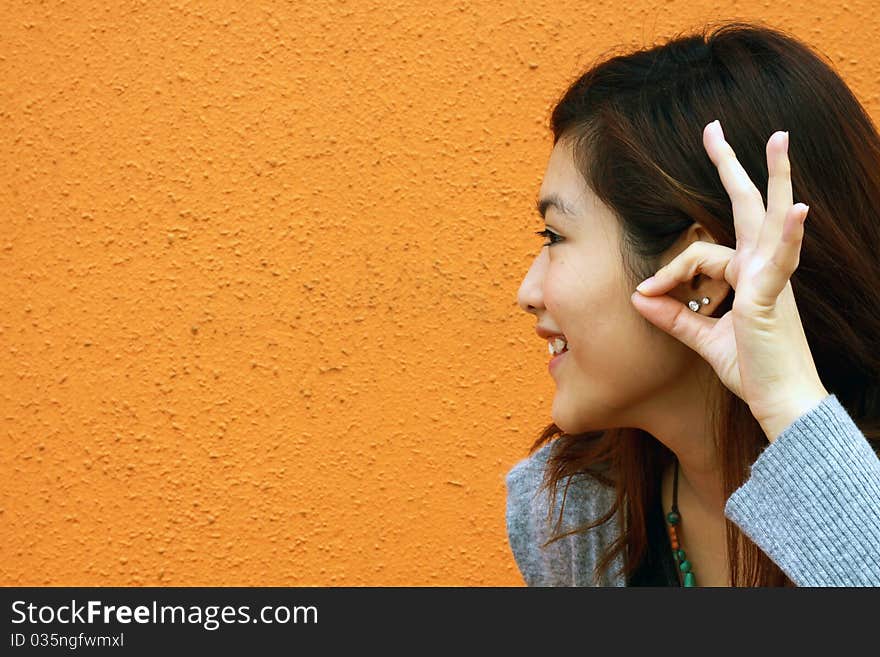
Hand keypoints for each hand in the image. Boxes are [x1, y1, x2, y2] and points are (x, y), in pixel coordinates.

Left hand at [629, 120, 827, 441]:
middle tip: (714, 129)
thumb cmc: (752, 371)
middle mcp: (763, 269)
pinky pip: (781, 261)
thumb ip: (674, 317)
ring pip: (763, 221)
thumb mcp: (703, 340)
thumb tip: (638, 298)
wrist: (781, 404)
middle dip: (731, 166)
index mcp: (748, 276)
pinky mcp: (774, 299)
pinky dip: (788, 235)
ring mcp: (772, 280)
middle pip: (748, 207)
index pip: (698, 254)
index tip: (645, 295)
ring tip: (778, 139)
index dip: (668, 273)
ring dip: (774, 177)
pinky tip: (797, 209)